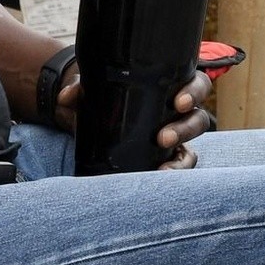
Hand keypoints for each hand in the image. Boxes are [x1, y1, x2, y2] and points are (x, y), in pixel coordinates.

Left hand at [52, 66, 212, 166]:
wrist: (92, 119)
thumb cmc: (104, 97)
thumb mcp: (93, 89)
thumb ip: (80, 88)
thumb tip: (66, 98)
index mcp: (169, 87)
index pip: (196, 85)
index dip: (194, 92)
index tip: (179, 101)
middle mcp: (177, 114)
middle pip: (198, 119)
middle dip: (185, 129)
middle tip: (163, 137)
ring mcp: (173, 138)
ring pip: (191, 150)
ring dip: (181, 160)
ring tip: (162, 168)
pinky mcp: (165, 158)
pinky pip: (178, 167)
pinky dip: (173, 173)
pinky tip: (160, 178)